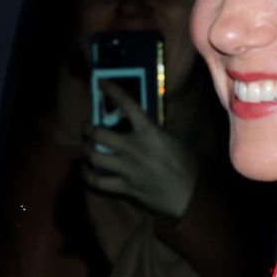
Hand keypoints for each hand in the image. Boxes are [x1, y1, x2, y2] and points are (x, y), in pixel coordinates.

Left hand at [81, 80, 199, 218]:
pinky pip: (97, 181)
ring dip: (87, 150)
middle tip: (88, 128)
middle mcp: (133, 148)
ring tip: (88, 147)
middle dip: (88, 129)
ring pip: (94, 156)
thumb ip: (155, 131)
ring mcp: (126, 169)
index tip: (100, 83)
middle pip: (99, 134)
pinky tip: (86, 170)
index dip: (112, 91)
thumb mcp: (174, 140)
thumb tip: (141, 125)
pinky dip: (87, 175)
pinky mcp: (123, 187)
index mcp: (149, 132)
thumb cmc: (187, 164)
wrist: (190, 194)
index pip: (127, 105)